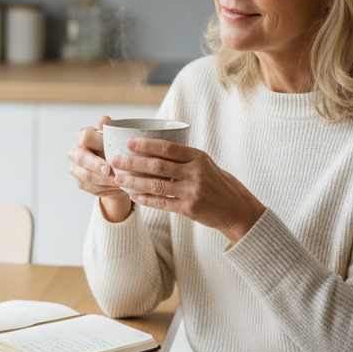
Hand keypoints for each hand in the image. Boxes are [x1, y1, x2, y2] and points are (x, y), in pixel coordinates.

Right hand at [67, 115, 132, 221]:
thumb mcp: (114, 138)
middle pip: (82, 158)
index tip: (112, 151)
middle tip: (110, 171)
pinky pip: (92, 188)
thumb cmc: (113, 148)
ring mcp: (75, 168)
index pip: (86, 138)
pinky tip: (117, 187)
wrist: (112, 167)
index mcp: (82, 136)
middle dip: (97, 166)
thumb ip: (109, 129)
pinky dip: (106, 188)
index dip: (99, 144)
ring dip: (104, 180)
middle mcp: (74, 152)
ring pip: (87, 176)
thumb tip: (103, 119)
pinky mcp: (80, 183)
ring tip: (119, 181)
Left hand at [110, 137, 265, 243]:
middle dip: (133, 162)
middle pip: (158, 166)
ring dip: (134, 182)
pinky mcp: (189, 209)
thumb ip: (185, 158)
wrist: (237, 209)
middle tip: (115, 160)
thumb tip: (154, 148)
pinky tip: (133, 196)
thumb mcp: (206, 164)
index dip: (146, 144)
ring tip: (118, 179)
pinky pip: (162, 203)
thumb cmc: (218, 183)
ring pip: (156, 185)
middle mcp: (196, 173)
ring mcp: (192, 192)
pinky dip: (145, 199)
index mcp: (199, 158)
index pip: (168, 147)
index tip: (128, 142)